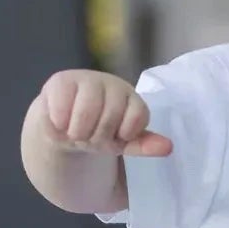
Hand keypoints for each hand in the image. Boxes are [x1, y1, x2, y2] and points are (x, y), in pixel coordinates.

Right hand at [36, 70, 173, 156]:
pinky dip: (61, 124)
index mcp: (131, 97)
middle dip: (97, 136)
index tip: (116, 137)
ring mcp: (86, 79)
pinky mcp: (61, 81)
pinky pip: (63, 108)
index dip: (124, 134)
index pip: (138, 116)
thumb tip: (168, 148)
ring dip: (79, 132)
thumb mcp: (121, 142)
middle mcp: (111, 84)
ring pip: (87, 112)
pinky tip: (61, 123)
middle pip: (110, 115)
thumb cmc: (97, 131)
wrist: (63, 126)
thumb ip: (143, 144)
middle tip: (90, 137)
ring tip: (75, 133)